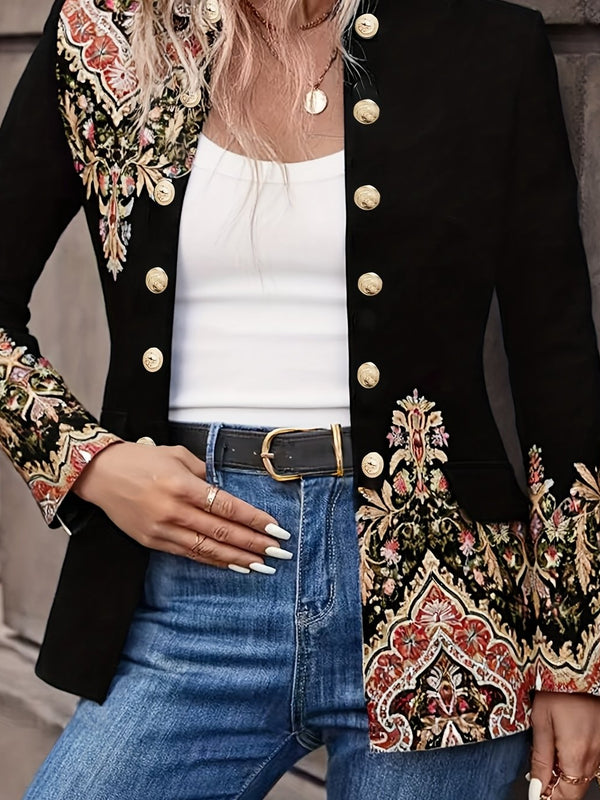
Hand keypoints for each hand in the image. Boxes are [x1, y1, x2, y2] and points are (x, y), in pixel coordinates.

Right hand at [71, 442, 291, 572]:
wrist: (99, 474)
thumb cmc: (140, 459)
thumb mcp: (177, 456)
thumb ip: (204, 473)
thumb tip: (224, 491)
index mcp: (182, 486)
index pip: (227, 506)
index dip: (254, 520)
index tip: (275, 528)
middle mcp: (174, 511)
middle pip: (222, 532)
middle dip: (253, 543)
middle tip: (278, 551)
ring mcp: (162, 529)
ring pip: (208, 549)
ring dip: (238, 558)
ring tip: (261, 564)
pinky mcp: (153, 541)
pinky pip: (189, 553)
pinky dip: (213, 561)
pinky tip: (231, 565)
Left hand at [529, 691, 599, 798]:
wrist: (578, 669)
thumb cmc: (558, 689)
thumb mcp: (541, 722)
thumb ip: (540, 758)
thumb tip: (537, 787)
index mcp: (576, 755)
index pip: (565, 796)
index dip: (548, 798)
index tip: (535, 793)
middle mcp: (593, 757)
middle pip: (576, 789)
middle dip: (556, 789)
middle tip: (537, 779)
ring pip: (584, 777)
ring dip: (566, 776)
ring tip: (547, 760)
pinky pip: (590, 762)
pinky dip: (575, 762)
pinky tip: (562, 749)